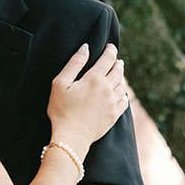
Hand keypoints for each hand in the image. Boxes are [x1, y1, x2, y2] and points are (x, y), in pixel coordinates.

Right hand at [47, 42, 127, 158]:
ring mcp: (113, 103)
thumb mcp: (60, 84)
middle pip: (118, 70)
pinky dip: (123, 94)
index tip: (110, 46)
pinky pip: (124, 101)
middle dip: (117, 62)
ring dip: (121, 77)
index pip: (108, 59)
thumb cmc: (61, 110)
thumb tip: (86, 48)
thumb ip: (74, 64)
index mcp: (94, 79)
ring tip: (117, 74)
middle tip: (116, 59)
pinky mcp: (114, 115)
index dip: (110, 50)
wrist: (71, 137)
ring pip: (122, 85)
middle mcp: (107, 89)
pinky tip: (119, 93)